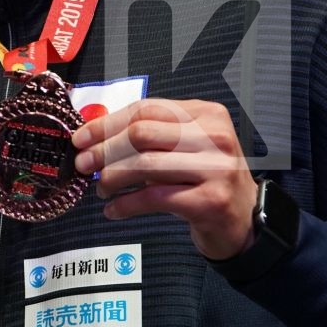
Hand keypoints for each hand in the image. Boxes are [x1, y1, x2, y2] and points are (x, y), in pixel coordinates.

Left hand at [71, 98, 258, 259]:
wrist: (245, 218)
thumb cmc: (208, 179)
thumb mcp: (187, 146)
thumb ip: (151, 133)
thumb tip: (95, 133)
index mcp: (207, 114)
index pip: (147, 108)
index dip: (107, 123)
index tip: (81, 138)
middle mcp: (214, 137)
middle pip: (142, 133)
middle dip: (104, 150)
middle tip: (83, 164)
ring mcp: (215, 169)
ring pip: (145, 164)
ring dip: (112, 177)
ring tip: (100, 189)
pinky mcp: (209, 201)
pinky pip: (154, 198)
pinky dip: (126, 204)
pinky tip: (113, 210)